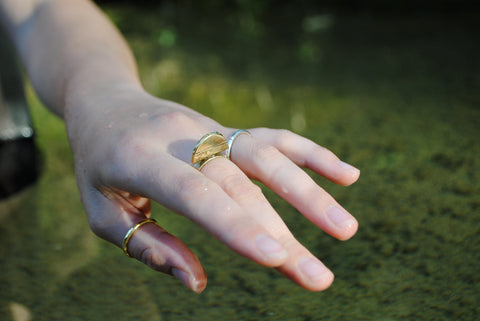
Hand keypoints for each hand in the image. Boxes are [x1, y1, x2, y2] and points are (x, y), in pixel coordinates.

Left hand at [66, 86, 359, 292]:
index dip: (237, 224)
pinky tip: (347, 175)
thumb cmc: (98, 164)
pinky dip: (311, 154)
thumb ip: (148, 246)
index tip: (276, 258)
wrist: (107, 102)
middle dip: (283, 233)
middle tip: (320, 280)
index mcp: (142, 160)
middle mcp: (185, 139)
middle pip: (242, 186)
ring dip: (310, 191)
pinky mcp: (227, 129)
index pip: (197, 194)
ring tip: (347, 230)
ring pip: (267, 156)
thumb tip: (197, 281)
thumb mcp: (101, 211)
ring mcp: (211, 129)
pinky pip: (274, 138)